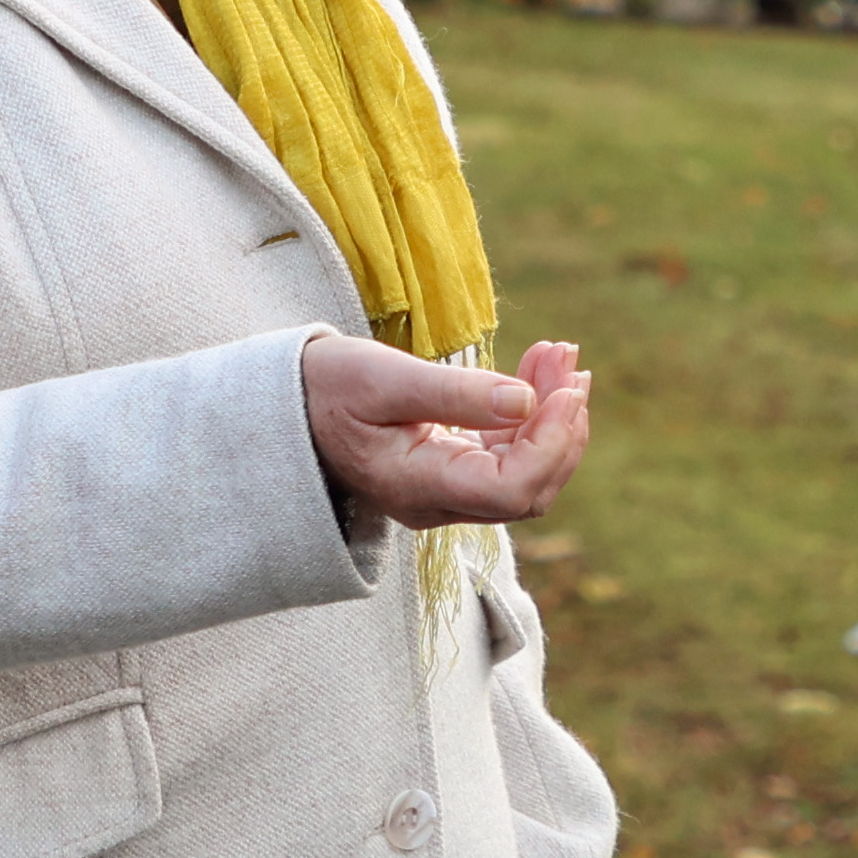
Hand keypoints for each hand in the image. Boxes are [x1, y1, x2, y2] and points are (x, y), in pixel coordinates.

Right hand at [305, 334, 590, 528]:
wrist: (287, 405)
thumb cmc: (326, 387)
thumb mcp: (384, 378)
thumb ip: (454, 394)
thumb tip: (526, 401)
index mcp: (417, 486)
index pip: (511, 488)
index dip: (553, 442)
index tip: (568, 387)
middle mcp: (436, 503)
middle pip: (529, 488)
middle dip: (562, 424)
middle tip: (570, 360)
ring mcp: (446, 494)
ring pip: (526, 473)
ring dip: (553, 416)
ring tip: (559, 354)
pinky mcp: (451, 473)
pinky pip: (508, 457)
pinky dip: (532, 416)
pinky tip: (537, 370)